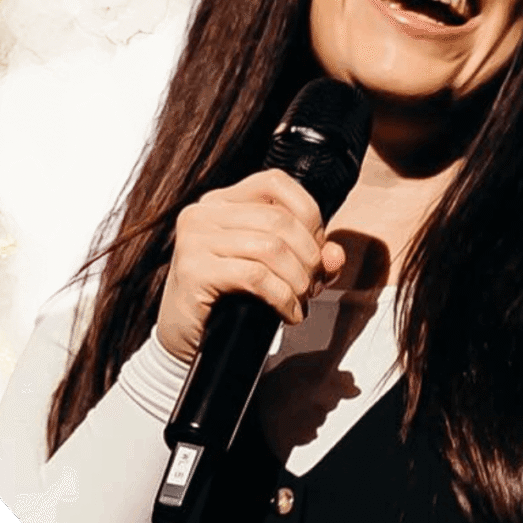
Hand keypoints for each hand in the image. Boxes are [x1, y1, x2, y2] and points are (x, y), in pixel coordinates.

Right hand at [156, 169, 345, 362]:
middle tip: (312, 285)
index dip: (308, 214)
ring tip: (300, 300)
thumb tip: (335, 255)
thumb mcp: (273, 270)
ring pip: (271, 247)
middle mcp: (204, 213)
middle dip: (309, 256)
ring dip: (298, 280)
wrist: (186, 340)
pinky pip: (255, 277)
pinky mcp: (193, 271)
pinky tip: (288, 313)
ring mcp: (195, 239)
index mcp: (221, 201)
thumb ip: (307, 256)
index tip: (317, 249)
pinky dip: (282, 297)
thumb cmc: (228, 300)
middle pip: (279, 219)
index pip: (276, 182)